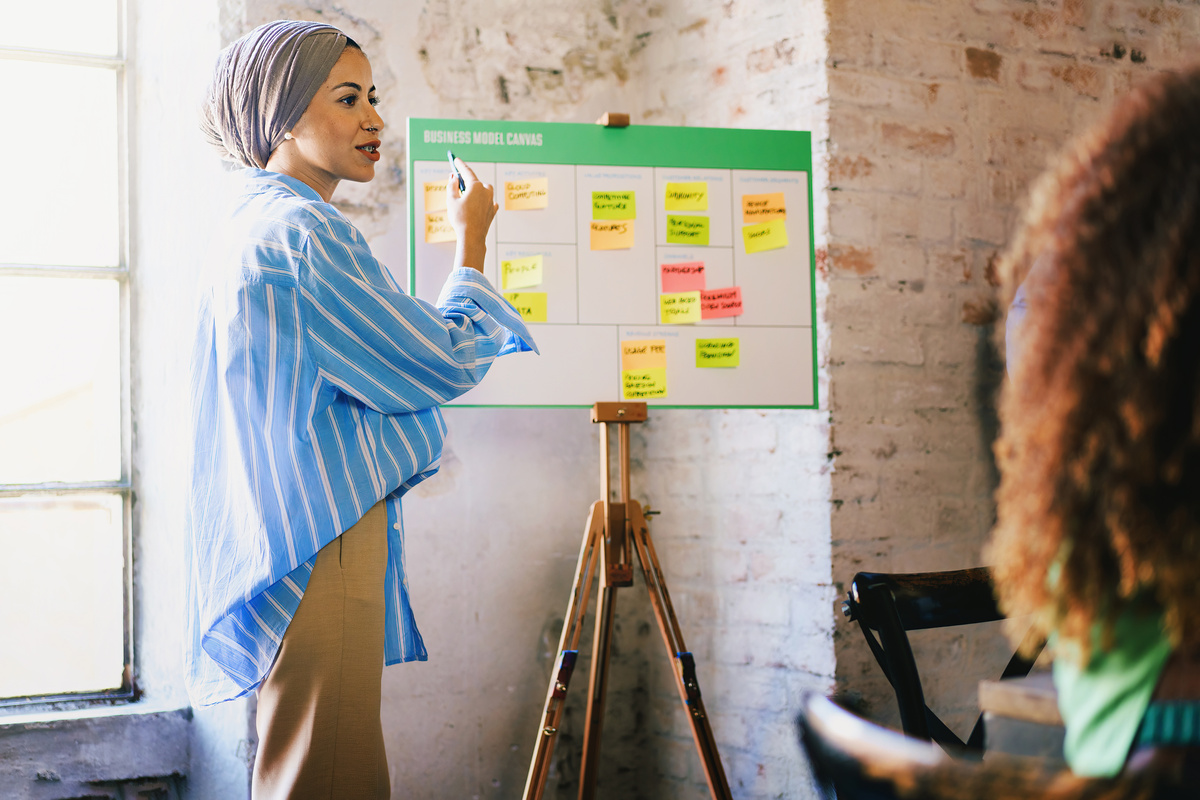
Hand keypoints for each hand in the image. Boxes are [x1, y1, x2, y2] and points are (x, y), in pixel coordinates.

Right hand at [447, 158, 496, 272]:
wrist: (472, 237)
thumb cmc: (460, 218)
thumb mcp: (451, 200)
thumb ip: (452, 186)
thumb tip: (454, 177)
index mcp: (476, 186)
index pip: (467, 171)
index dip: (460, 165)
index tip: (456, 160)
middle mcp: (486, 191)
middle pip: (475, 181)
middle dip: (467, 180)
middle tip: (458, 180)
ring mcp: (491, 201)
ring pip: (484, 190)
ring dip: (476, 190)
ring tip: (467, 195)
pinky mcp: (493, 211)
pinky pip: (488, 201)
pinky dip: (483, 200)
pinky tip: (478, 204)